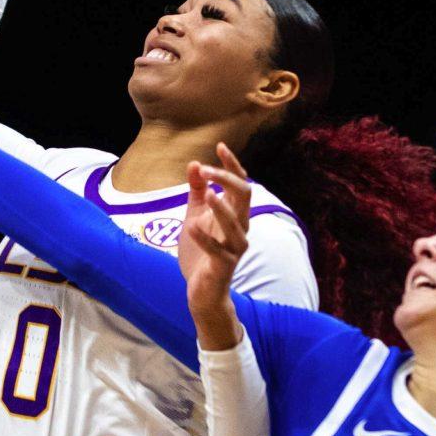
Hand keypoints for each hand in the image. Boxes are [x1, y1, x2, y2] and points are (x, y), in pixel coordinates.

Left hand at [181, 142, 249, 343]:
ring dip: (222, 209)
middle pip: (244, 196)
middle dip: (227, 180)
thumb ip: (196, 191)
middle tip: (207, 169)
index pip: (240, 183)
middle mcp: (240, 227)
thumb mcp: (194, 215)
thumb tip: (195, 164)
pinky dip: (205, 238)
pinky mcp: (224, 266)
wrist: (201, 290)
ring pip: (236, 224)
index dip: (232, 164)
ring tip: (208, 194)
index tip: (220, 146)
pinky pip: (218, 251)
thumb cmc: (201, 252)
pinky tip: (192, 227)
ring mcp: (235, 248)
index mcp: (234, 213)